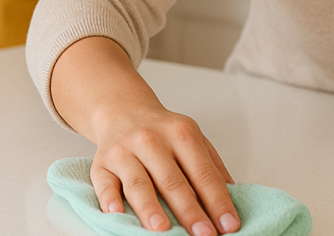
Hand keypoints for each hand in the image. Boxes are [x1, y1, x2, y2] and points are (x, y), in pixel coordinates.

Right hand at [90, 103, 240, 234]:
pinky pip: (104, 183)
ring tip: (162, 229)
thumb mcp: (193, 138)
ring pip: (138, 183)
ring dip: (150, 208)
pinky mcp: (101, 163)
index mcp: (181, 133)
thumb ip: (212, 166)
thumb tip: (232, 197)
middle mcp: (151, 140)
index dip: (217, 200)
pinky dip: (110, 200)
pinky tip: (117, 214)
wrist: (123, 111)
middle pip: (172, 181)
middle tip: (204, 235)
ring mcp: (124, 151)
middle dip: (190, 211)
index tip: (229, 225)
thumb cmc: (163, 133)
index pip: (203, 172)